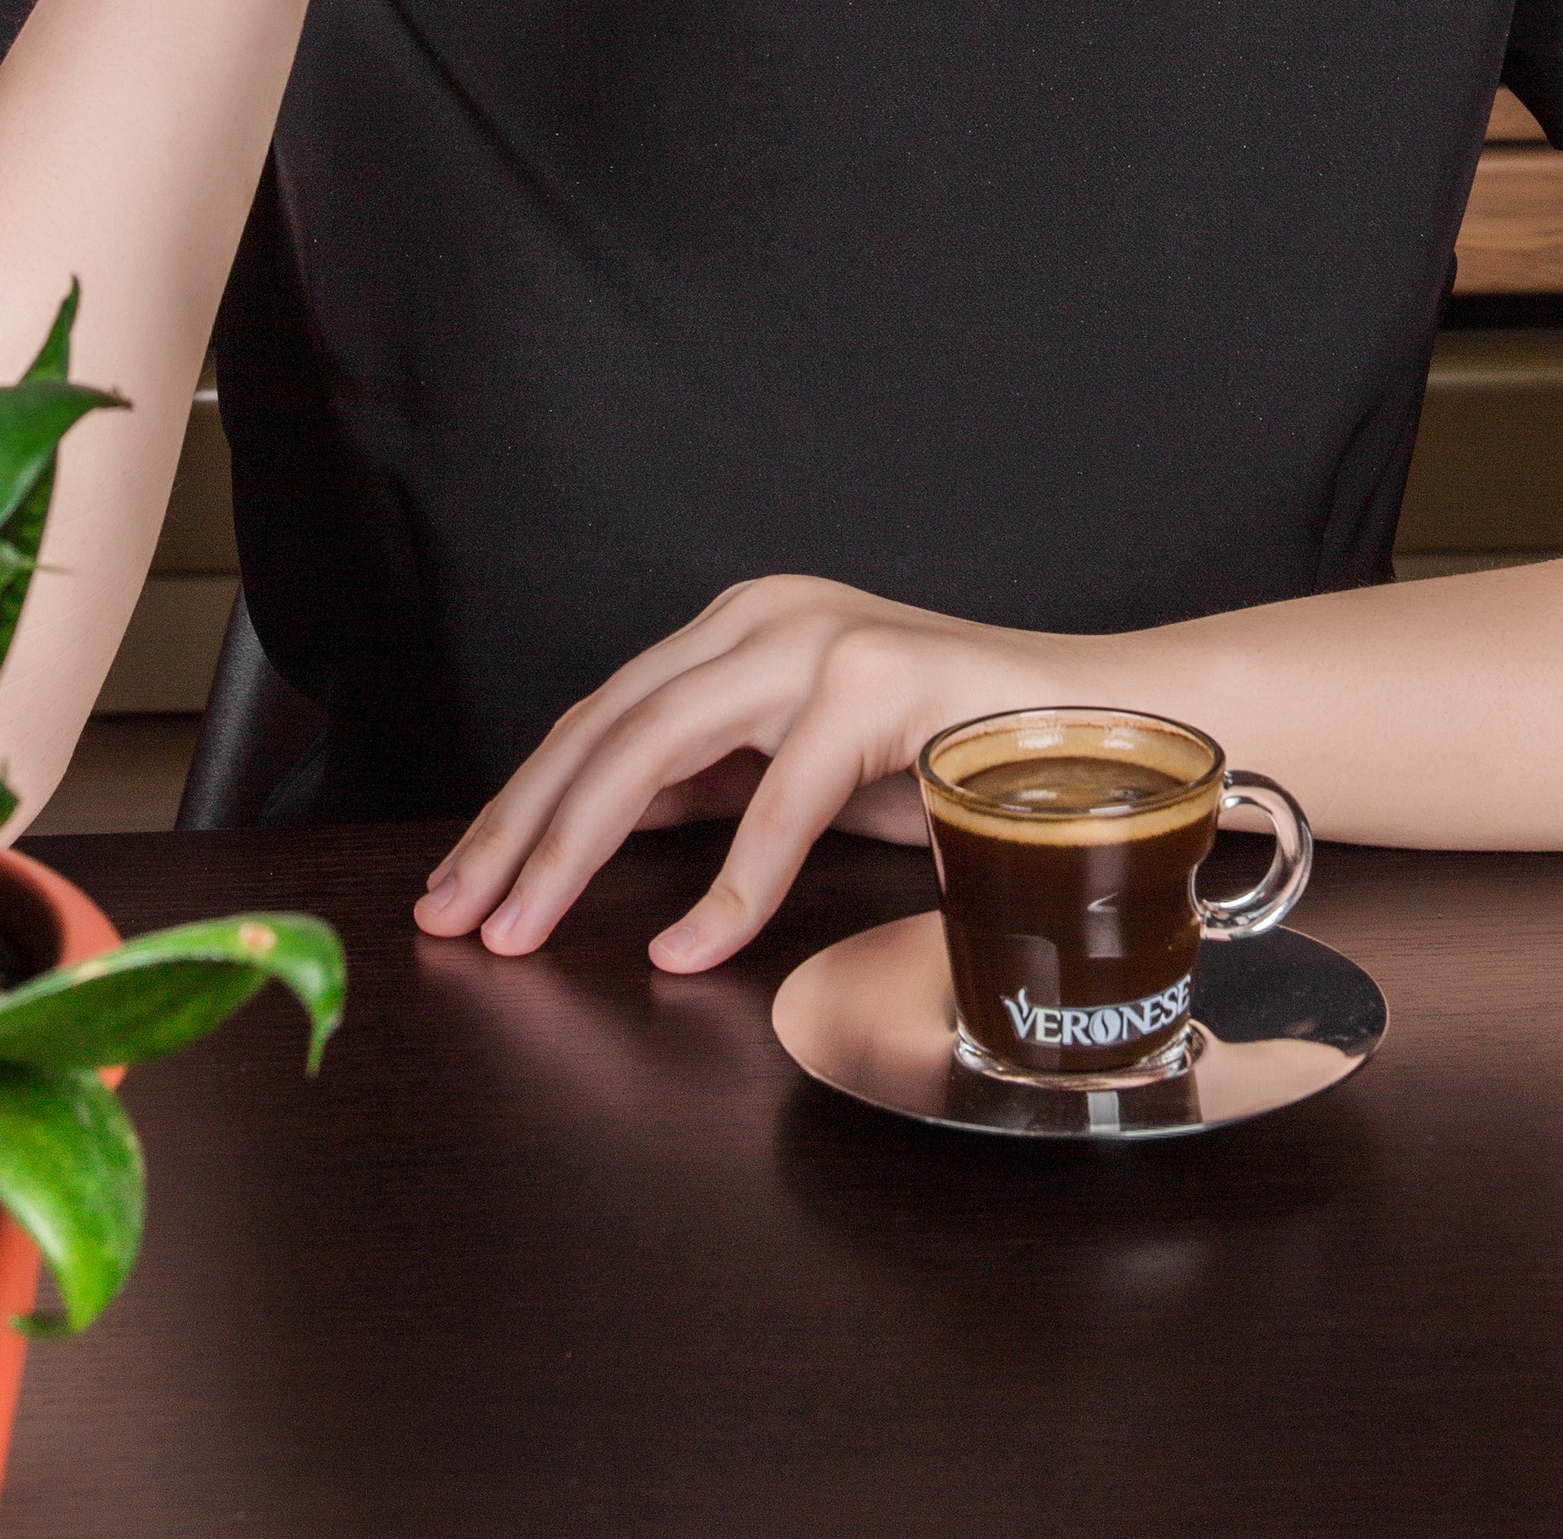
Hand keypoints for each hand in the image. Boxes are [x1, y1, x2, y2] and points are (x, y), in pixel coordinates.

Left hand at [413, 575, 1123, 971]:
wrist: (1111, 732)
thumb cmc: (957, 763)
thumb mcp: (804, 773)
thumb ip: (711, 786)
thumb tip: (592, 834)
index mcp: (744, 623)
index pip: (600, 715)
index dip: (518, 805)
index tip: (458, 889)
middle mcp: (767, 612)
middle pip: (604, 724)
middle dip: (516, 830)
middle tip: (451, 921)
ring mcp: (821, 639)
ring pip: (656, 745)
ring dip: (574, 849)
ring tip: (521, 935)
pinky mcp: (879, 683)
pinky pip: (776, 799)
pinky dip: (726, 888)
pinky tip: (685, 950)